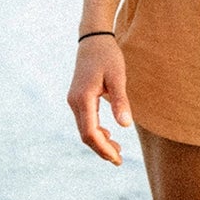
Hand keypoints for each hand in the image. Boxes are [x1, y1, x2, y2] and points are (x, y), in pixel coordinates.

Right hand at [66, 35, 130, 165]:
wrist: (93, 39)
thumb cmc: (108, 56)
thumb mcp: (118, 77)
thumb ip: (121, 101)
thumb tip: (125, 126)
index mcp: (83, 99)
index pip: (90, 132)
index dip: (103, 148)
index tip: (117, 158)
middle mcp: (74, 102)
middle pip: (85, 135)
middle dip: (102, 149)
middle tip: (119, 160)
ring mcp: (74, 100)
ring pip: (84, 129)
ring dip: (99, 141)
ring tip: (117, 150)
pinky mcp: (77, 98)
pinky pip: (84, 121)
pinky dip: (96, 131)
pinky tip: (109, 134)